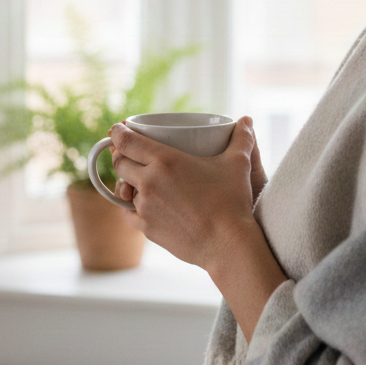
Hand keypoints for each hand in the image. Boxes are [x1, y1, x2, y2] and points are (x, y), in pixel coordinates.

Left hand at [109, 117, 260, 269]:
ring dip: (127, 181)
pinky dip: (130, 205)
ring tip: (137, 177)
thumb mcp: (238, 163)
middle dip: (121, 155)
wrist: (228, 245)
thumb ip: (242, 138)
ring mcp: (145, 207)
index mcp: (165, 161)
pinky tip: (139, 202)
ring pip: (122, 189)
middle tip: (129, 151)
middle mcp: (149, 182)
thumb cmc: (232, 202)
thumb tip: (247, 119)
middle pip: (119, 163)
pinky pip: (127, 213)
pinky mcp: (147, 228)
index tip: (118, 128)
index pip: (126, 141)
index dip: (118, 132)